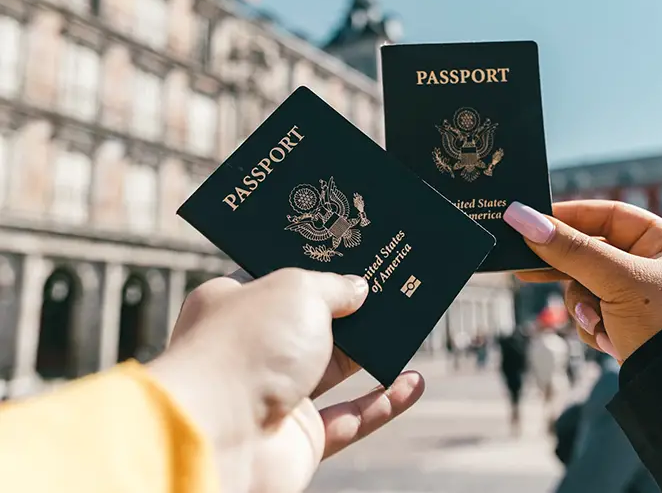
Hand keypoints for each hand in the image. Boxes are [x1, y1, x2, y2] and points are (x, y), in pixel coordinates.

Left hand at [147, 268, 424, 492]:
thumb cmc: (246, 349)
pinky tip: (413, 383)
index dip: (313, 265)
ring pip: (334, 369)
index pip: (276, 278)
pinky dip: (384, 403)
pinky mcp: (298, 438)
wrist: (219, 437)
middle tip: (389, 286)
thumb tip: (357, 288)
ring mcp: (274, 396)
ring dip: (372, 352)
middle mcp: (251, 350)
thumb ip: (333, 286)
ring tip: (409, 327)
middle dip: (351, 308)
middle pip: (311, 323)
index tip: (350, 252)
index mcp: (233, 305)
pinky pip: (351, 418)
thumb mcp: (296, 290)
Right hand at [503, 200, 661, 360]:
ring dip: (583, 306)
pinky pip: (593, 317)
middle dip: (566, 269)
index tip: (532, 220)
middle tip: (525, 268)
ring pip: (586, 289)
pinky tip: (609, 341)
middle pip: (592, 254)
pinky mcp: (629, 329)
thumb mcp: (618, 280)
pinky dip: (594, 327)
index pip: (610, 216)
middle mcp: (655, 268)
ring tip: (596, 322)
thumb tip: (521, 217)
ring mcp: (641, 301)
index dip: (571, 217)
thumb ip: (569, 249)